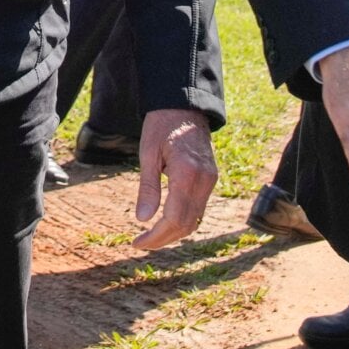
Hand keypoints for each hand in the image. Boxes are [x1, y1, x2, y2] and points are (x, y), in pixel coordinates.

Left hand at [132, 107, 217, 248]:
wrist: (185, 104)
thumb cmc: (162, 124)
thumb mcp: (148, 153)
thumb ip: (148, 187)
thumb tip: (143, 219)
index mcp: (187, 173)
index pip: (174, 218)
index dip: (156, 236)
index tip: (137, 243)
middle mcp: (204, 180)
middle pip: (187, 225)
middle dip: (164, 239)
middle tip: (141, 244)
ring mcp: (210, 179)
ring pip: (195, 219)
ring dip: (174, 233)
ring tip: (151, 237)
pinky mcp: (211, 178)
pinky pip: (199, 208)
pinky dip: (183, 220)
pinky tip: (165, 221)